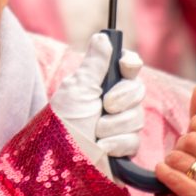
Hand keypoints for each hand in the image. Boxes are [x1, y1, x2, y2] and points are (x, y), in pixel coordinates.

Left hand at [51, 32, 146, 158]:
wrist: (57, 160)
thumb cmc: (62, 121)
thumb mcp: (76, 88)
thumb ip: (94, 64)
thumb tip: (103, 36)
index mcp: (99, 84)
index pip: (128, 66)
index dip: (130, 64)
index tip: (125, 65)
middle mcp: (113, 102)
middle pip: (138, 90)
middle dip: (122, 98)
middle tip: (104, 105)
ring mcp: (119, 126)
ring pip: (138, 117)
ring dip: (115, 125)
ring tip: (95, 132)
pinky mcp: (123, 149)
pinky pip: (135, 140)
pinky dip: (117, 143)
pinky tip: (102, 148)